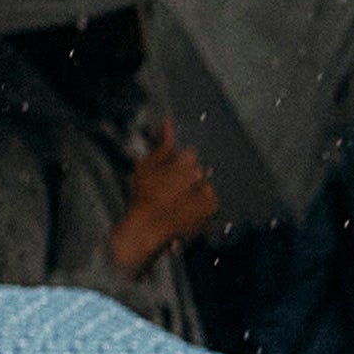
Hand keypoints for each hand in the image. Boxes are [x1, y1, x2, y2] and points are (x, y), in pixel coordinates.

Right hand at [115, 129, 221, 268]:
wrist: (146, 229)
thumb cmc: (143, 198)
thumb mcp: (146, 166)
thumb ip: (161, 145)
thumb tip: (168, 124)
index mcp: (186, 163)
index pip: (190, 154)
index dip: (178, 164)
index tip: (169, 173)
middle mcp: (200, 179)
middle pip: (197, 171)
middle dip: (186, 177)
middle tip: (170, 189)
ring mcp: (207, 196)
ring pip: (204, 186)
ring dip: (195, 191)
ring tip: (177, 202)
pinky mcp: (210, 213)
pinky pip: (209, 203)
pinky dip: (200, 206)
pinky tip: (185, 210)